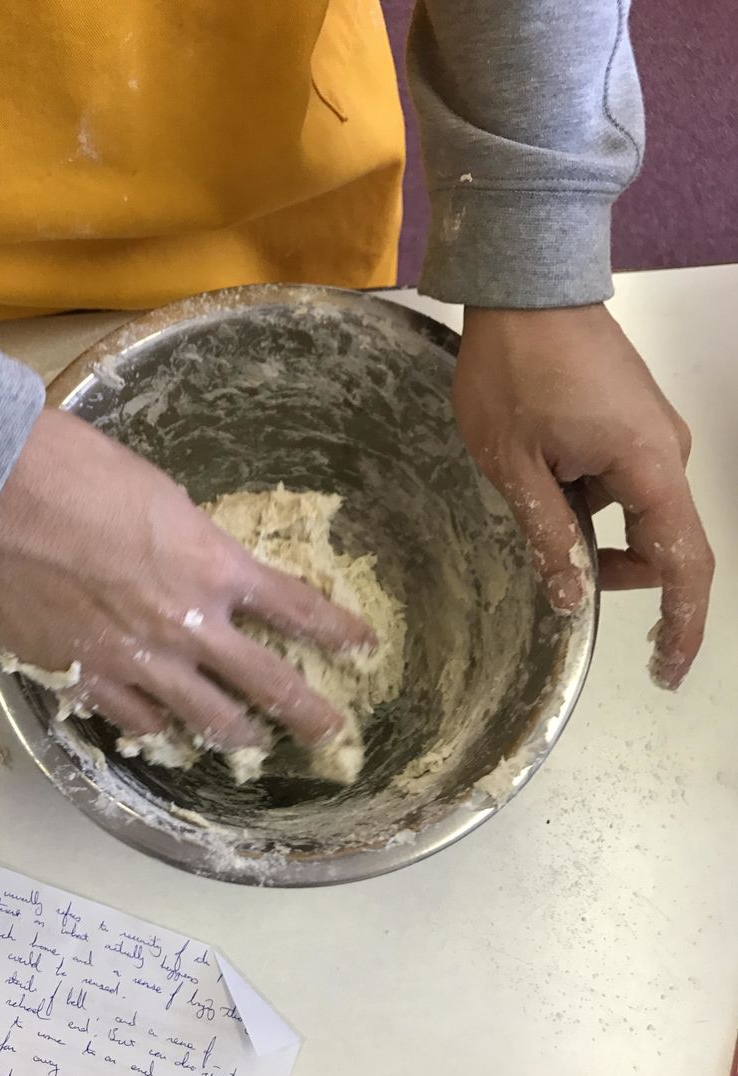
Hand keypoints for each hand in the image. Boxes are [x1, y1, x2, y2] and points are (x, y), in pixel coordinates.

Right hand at [0, 408, 370, 746]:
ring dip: (234, 734)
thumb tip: (191, 566)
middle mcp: (187, 623)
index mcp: (212, 565)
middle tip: (331, 734)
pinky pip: (135, 721)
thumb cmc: (71, 466)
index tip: (362, 647)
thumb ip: (187, 545)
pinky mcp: (83, 676)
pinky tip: (162, 732)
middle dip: (308, 712)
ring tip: (249, 745)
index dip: (337, 632)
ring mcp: (136, 658)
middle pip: (267, 683)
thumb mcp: (156, 495)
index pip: (297, 608)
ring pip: (204, 718)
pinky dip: (155, 728)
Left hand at [453, 304, 713, 688]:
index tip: (667, 668)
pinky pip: (622, 481)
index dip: (681, 623)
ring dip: (590, 528)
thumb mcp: (515, 467)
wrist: (525, 284)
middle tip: (555, 568)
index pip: (685, 563)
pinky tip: (544, 474)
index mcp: (649, 467)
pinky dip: (588, 499)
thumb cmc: (514, 370)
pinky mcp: (635, 421)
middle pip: (658, 542)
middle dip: (612, 571)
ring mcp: (654, 434)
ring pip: (634, 513)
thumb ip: (550, 536)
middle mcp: (669, 453)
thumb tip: (572, 599)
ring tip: (534, 494)